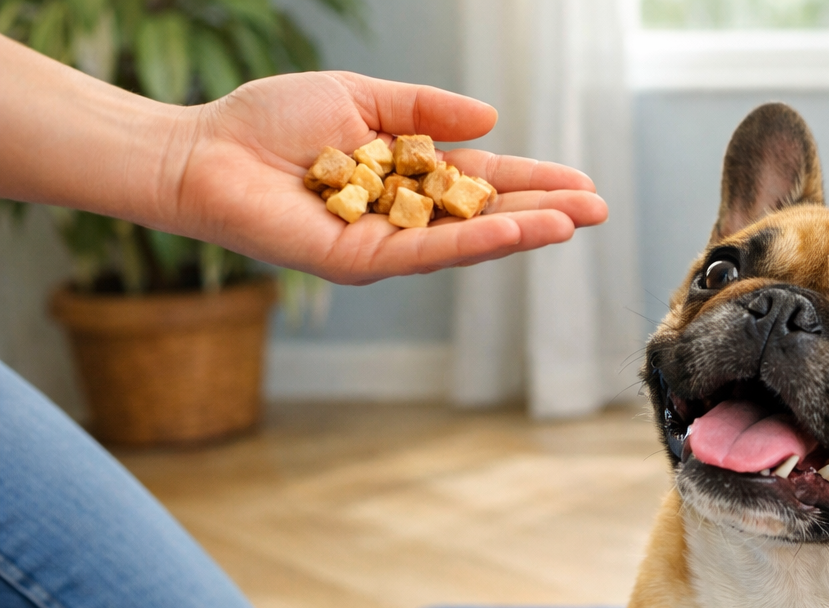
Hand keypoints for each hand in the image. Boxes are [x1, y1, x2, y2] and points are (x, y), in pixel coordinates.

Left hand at [173, 71, 607, 284]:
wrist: (204, 152)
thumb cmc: (270, 123)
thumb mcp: (360, 100)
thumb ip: (423, 110)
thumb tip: (491, 121)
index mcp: (409, 176)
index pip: (485, 182)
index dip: (534, 183)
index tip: (581, 184)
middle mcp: (406, 216)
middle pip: (489, 216)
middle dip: (545, 213)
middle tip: (599, 210)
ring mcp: (388, 243)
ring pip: (468, 240)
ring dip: (523, 231)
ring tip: (573, 222)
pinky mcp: (363, 262)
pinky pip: (428, 252)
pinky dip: (474, 242)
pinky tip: (513, 232)